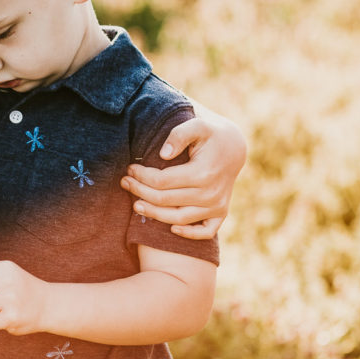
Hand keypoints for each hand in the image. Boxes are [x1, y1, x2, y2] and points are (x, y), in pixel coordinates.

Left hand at [121, 112, 245, 238]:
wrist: (234, 147)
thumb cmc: (210, 134)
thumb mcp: (197, 125)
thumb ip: (179, 135)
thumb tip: (163, 154)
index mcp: (202, 173)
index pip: (162, 181)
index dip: (141, 176)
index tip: (129, 169)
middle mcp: (211, 193)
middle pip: (165, 200)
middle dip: (140, 192)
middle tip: (125, 183)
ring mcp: (217, 206)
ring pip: (179, 218)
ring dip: (154, 214)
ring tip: (135, 205)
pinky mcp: (221, 213)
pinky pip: (205, 231)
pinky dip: (189, 234)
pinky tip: (172, 228)